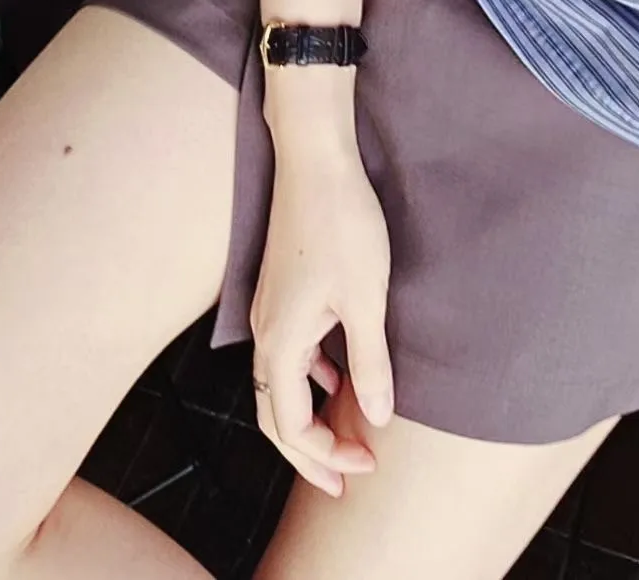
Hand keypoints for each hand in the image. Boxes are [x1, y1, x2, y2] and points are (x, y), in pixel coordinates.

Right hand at [250, 144, 393, 496]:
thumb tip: (374, 417)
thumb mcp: (366, 298)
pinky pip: (286, 351)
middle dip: (309, 452)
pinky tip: (334, 374)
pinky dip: (307, 375)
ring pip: (277, 382)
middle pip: (274, 414)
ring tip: (342, 435)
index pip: (289, 425)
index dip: (326, 455)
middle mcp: (264, 331)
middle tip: (344, 481)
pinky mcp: (280, 287)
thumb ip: (369, 362)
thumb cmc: (343, 223)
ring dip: (306, 415)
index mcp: (280, 342)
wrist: (314, 158)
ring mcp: (269, 308)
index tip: (367, 463)